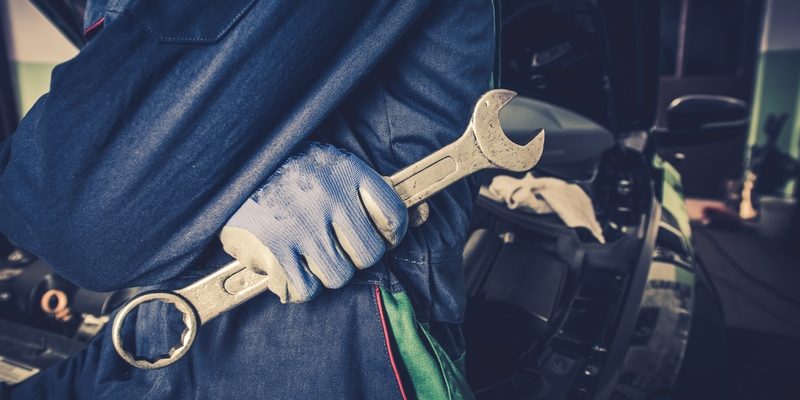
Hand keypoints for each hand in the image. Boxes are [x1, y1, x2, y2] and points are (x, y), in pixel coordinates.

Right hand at [220, 143, 407, 302]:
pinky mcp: (273, 250)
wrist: (229, 164)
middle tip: (334, 243)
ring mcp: (301, 225)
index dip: (391, 234)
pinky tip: (285, 264)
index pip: (395, 217)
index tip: (377, 234)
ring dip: (323, 270)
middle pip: (369, 255)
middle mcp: (329, 197)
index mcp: (348, 171)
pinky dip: (296, 285)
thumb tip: (427, 215)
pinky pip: (304, 290)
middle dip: (354, 255)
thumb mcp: (334, 166)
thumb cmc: (289, 171)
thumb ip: (375, 192)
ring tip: (305, 250)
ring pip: (338, 276)